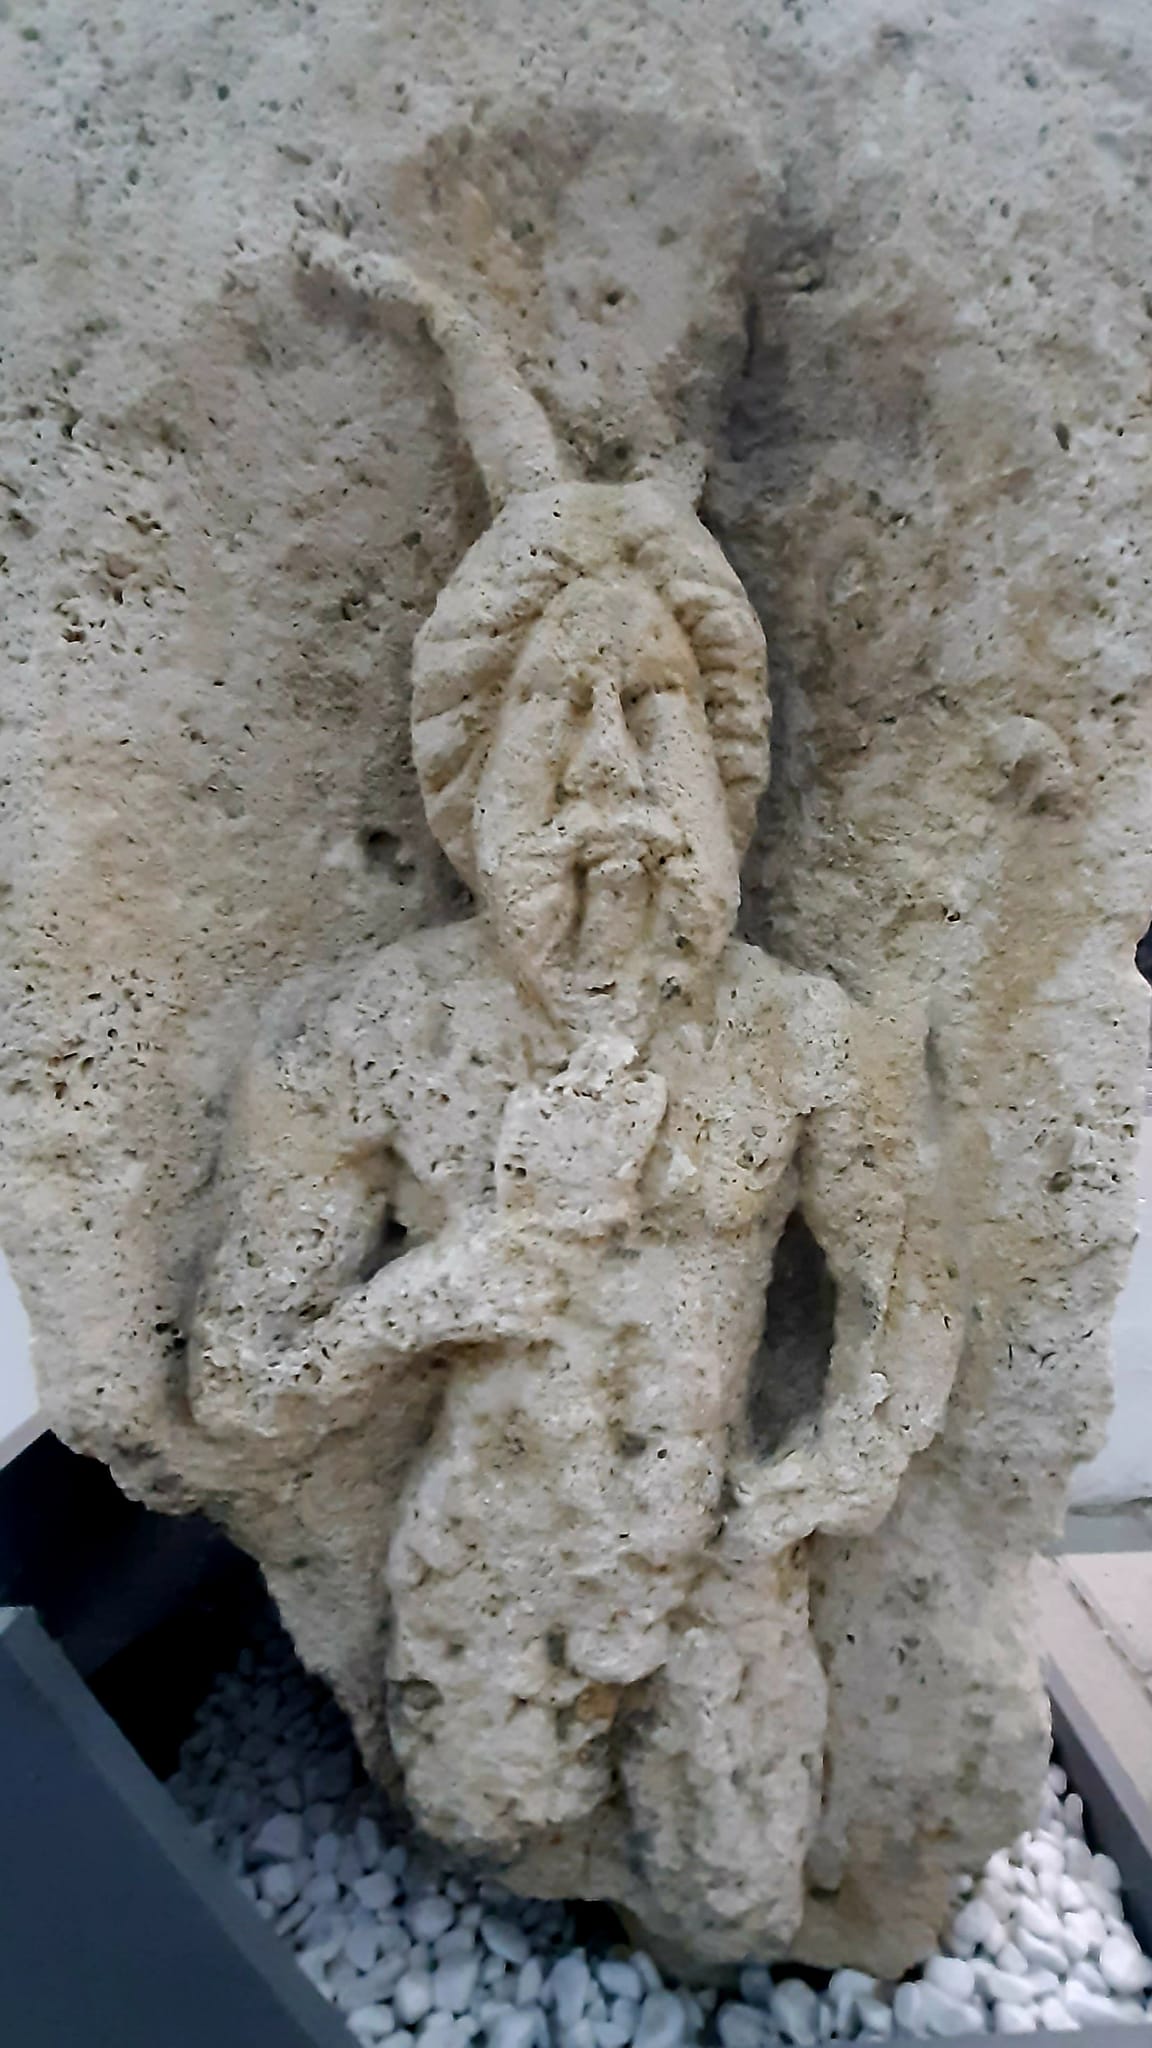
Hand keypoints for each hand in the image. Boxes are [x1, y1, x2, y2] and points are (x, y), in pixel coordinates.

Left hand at [496, 1034, 666, 1233]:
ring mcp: (557, 1101)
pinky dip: (534, 1104)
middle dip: (610, 1057)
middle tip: (605, 1063)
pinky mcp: (524, 1109)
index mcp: (632, 1124)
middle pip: (608, 1056)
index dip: (644, 1089)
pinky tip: (533, 1124)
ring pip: (570, 1070)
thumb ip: (634, 1158)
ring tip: (567, 1102)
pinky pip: (531, 1093)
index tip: (639, 1095)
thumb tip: (634, 1153)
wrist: (547, 1231)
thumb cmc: (598, 1222)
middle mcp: (598, 1102)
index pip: (649, 1085)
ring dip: (572, 1082)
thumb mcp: (632, 1191)